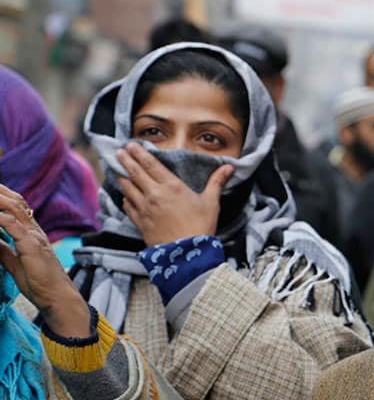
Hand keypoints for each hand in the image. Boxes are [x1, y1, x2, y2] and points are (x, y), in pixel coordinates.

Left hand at [0, 185, 91, 337]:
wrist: (57, 298)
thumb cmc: (40, 284)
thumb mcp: (14, 263)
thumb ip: (3, 249)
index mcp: (31, 234)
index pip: (17, 207)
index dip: (2, 196)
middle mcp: (35, 230)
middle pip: (15, 201)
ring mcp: (35, 236)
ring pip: (13, 208)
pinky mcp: (32, 245)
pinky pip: (12, 225)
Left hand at [116, 143, 233, 245]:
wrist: (186, 254)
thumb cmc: (200, 226)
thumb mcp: (212, 202)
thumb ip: (217, 182)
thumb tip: (229, 166)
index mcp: (172, 186)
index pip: (151, 164)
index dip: (139, 153)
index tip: (131, 145)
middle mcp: (154, 194)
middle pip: (135, 173)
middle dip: (126, 160)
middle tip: (119, 152)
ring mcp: (144, 208)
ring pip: (127, 188)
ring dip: (122, 177)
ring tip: (118, 171)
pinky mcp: (140, 222)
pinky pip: (128, 206)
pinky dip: (125, 198)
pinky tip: (125, 196)